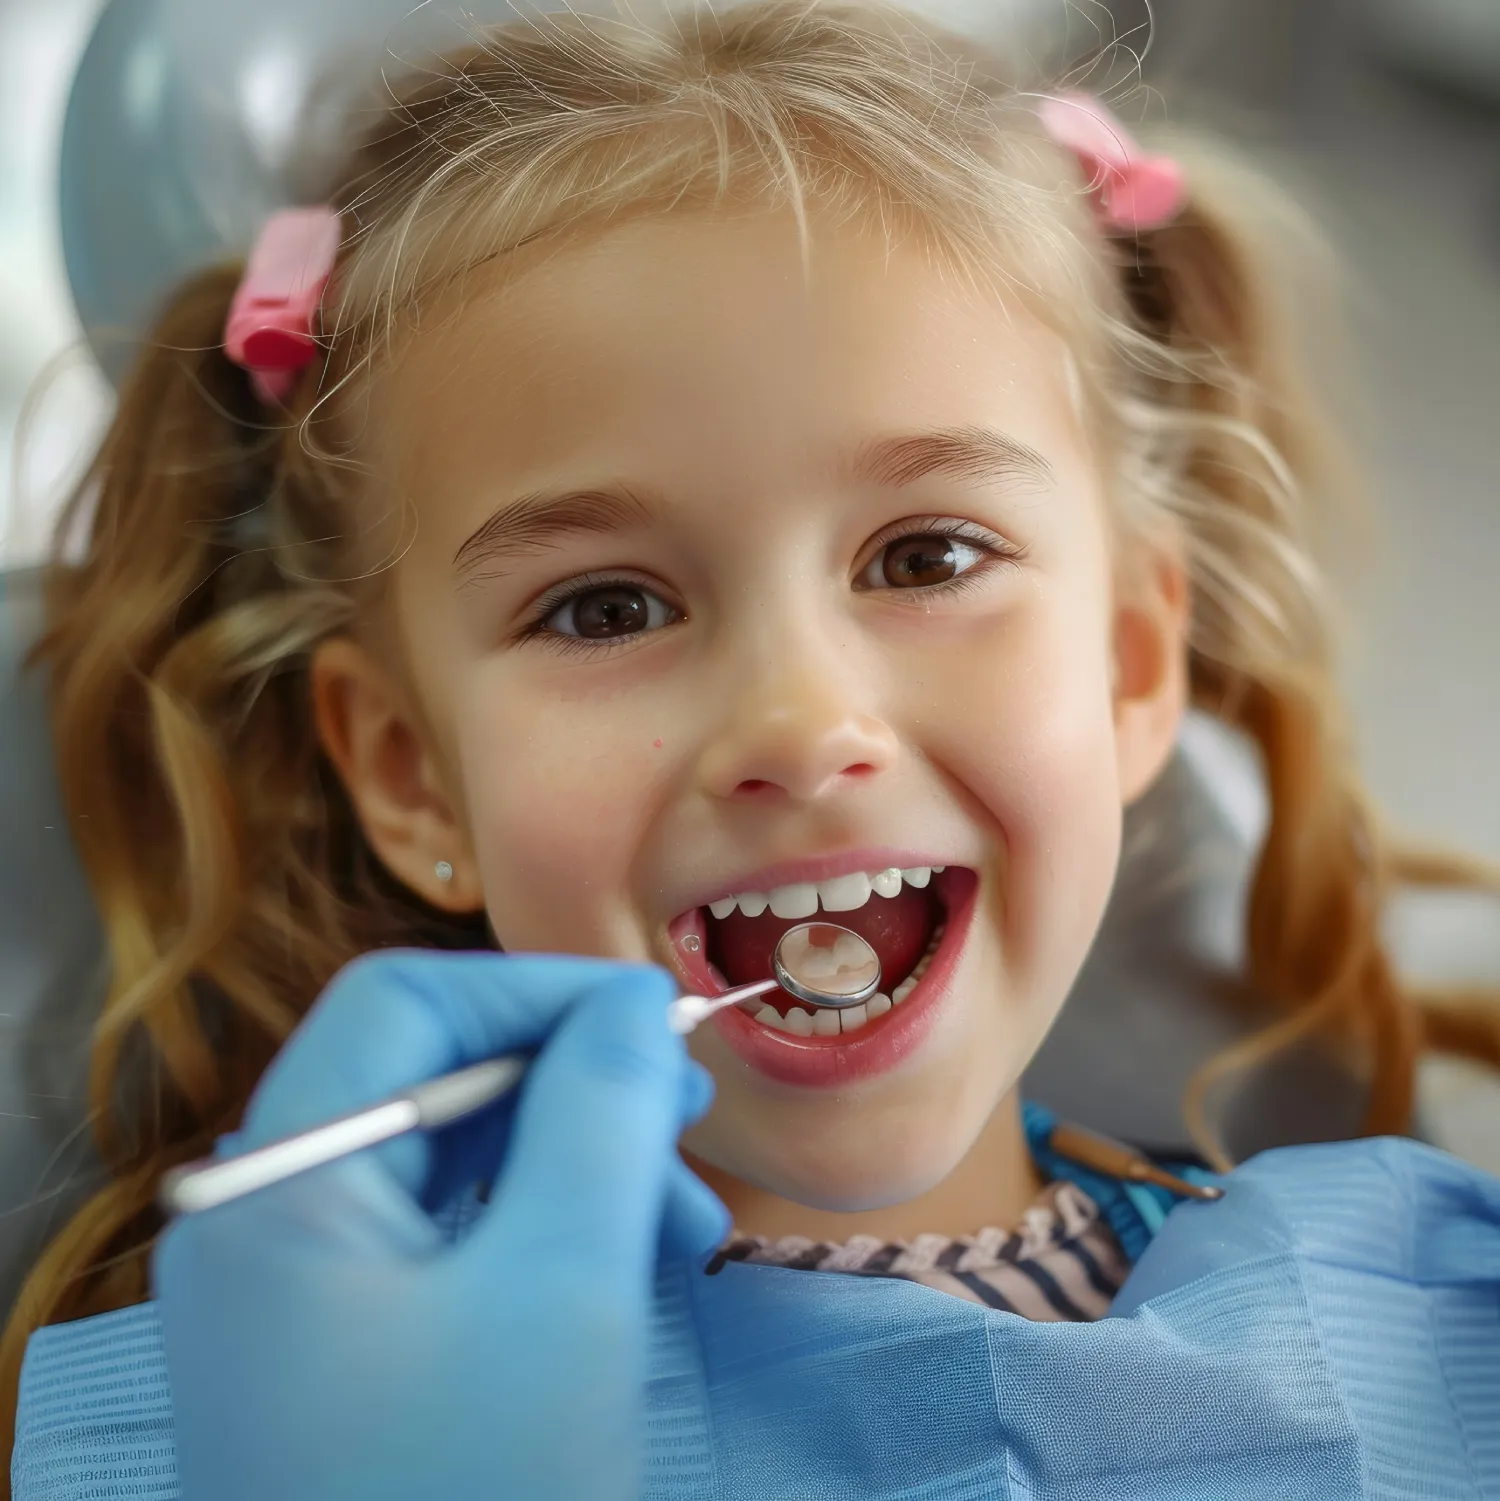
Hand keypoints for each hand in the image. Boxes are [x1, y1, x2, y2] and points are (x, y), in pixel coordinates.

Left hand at [153, 950, 727, 1500]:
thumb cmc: (477, 1497)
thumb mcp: (563, 1289)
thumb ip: (600, 1113)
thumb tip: (636, 1002)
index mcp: (278, 1187)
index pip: (403, 1005)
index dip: (536, 989)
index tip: (657, 1017)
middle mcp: (271, 1222)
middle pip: (431, 1080)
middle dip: (573, 1083)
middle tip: (689, 1110)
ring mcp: (304, 1293)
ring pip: (456, 1162)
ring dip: (579, 1164)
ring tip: (688, 1220)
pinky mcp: (350, 1349)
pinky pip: (456, 1241)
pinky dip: (550, 1233)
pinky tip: (635, 1266)